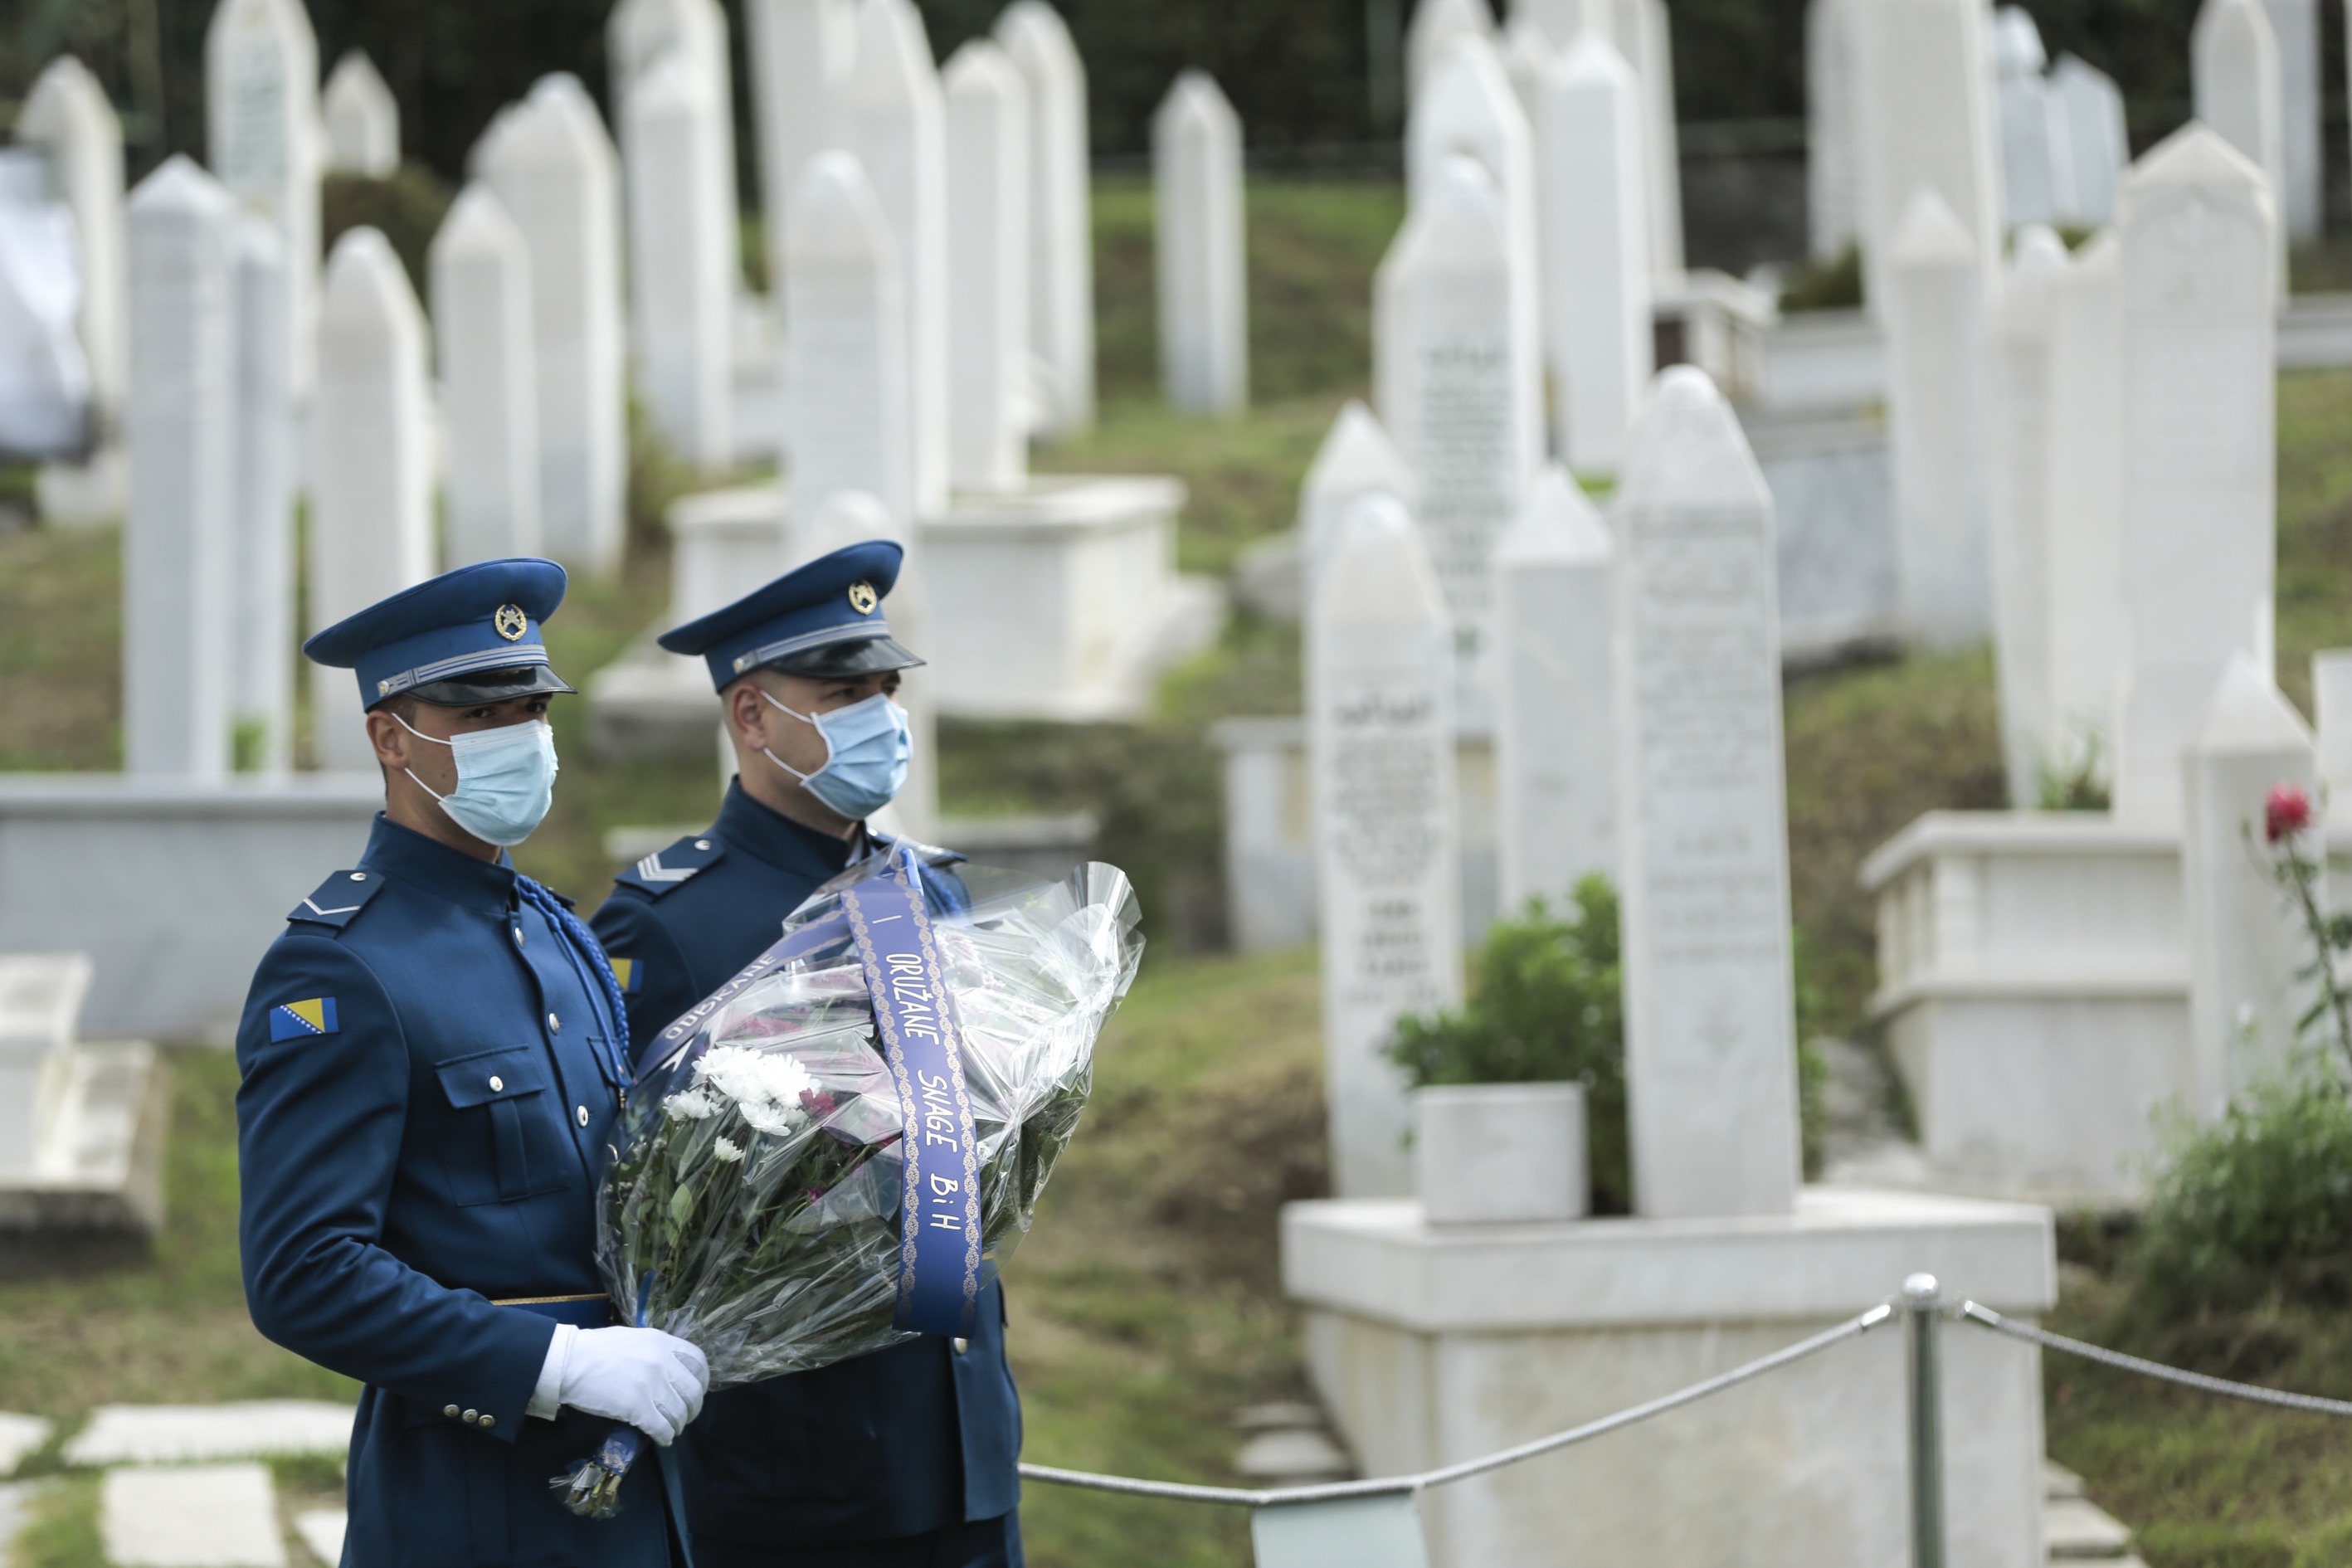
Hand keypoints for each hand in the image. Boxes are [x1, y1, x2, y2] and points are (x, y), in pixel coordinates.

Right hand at [558, 1326, 707, 1445]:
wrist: (569, 1361)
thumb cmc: (595, 1349)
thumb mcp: (633, 1339)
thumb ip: (654, 1351)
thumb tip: (666, 1367)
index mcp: (662, 1343)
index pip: (698, 1362)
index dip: (702, 1380)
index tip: (697, 1391)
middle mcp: (663, 1363)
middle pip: (693, 1391)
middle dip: (693, 1408)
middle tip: (685, 1416)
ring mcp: (652, 1386)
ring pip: (680, 1412)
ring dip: (678, 1425)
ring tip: (671, 1429)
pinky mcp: (638, 1408)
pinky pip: (662, 1427)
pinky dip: (665, 1436)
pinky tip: (662, 1439)